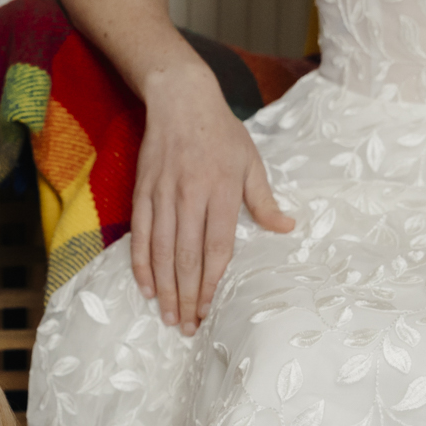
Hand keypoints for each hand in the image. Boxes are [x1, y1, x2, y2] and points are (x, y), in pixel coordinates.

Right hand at [131, 62, 293, 334]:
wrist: (180, 99)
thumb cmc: (221, 132)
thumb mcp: (250, 161)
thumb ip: (264, 200)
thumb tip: (286, 228)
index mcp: (221, 191)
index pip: (216, 247)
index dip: (210, 282)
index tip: (208, 309)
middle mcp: (190, 196)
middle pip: (186, 257)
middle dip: (186, 296)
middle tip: (186, 326)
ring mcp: (163, 195)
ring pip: (161, 251)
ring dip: (164, 288)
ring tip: (168, 316)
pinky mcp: (143, 193)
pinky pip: (140, 235)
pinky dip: (142, 263)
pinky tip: (147, 287)